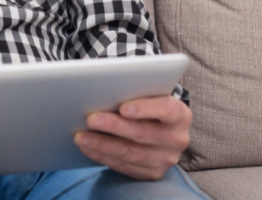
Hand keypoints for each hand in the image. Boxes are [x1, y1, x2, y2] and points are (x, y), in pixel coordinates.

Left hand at [73, 96, 191, 180]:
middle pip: (143, 133)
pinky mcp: (152, 173)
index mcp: (180, 114)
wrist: (159, 127)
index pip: (165, 109)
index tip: (123, 107)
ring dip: (102, 144)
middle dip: (113, 126)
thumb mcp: (149, 93)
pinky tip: (88, 148)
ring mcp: (166, 159)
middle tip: (90, 119)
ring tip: (80, 136)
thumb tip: (105, 88)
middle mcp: (177, 139)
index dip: (144, 108)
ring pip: (131, 153)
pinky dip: (103, 156)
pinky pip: (125, 167)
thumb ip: (135, 90)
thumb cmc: (148, 103)